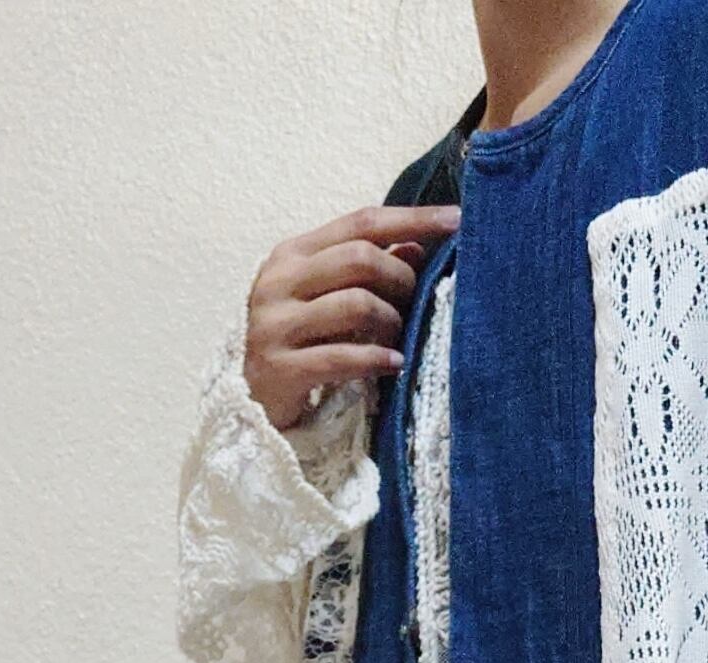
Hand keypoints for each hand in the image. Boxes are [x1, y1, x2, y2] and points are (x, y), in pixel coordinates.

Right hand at [244, 204, 462, 430]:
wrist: (251, 399)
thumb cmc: (299, 342)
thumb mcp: (329, 298)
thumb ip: (368, 271)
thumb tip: (417, 247)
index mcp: (293, 254)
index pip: (361, 223)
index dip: (412, 219)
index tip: (456, 218)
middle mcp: (280, 281)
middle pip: (360, 258)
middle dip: (401, 279)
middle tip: (414, 303)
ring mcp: (276, 323)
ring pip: (356, 304)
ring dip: (391, 321)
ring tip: (398, 339)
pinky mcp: (280, 367)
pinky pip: (341, 357)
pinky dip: (376, 360)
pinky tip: (394, 364)